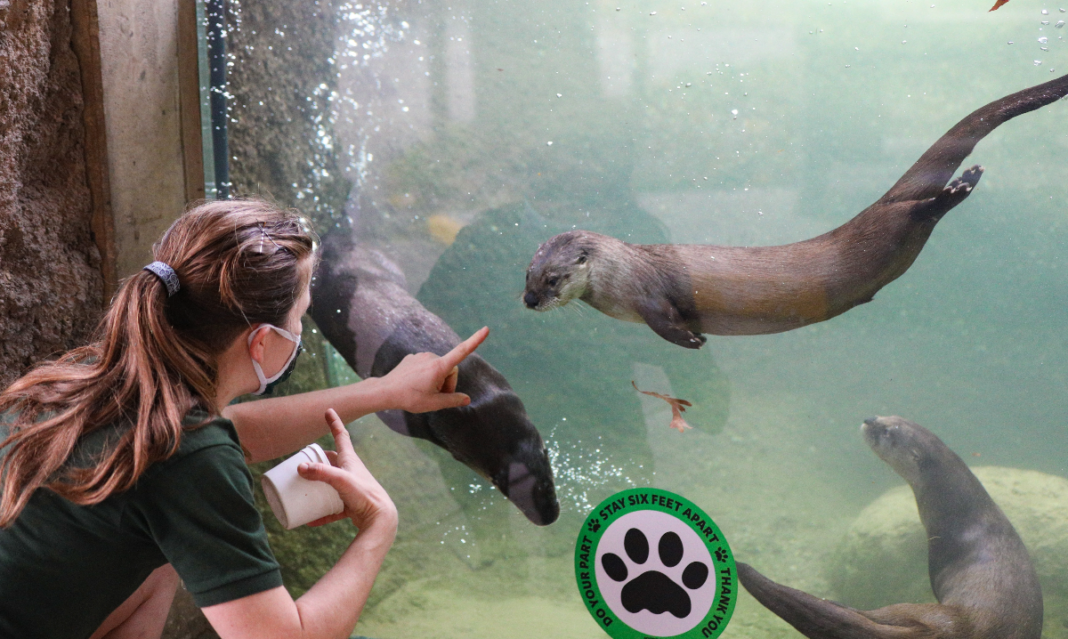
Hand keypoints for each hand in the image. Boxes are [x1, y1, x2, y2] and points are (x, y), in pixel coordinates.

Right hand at [297, 409, 396, 531]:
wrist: (380, 517)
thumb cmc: (364, 495)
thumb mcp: (341, 480)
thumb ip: (322, 473)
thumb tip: (300, 468)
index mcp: (350, 460)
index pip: (341, 436)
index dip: (334, 423)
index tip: (329, 410)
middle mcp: (351, 471)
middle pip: (333, 461)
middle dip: (320, 460)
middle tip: (305, 462)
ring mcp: (351, 487)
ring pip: (332, 483)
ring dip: (319, 486)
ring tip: (304, 489)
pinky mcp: (351, 504)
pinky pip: (333, 507)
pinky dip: (322, 512)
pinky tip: (310, 520)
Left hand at [378, 326, 488, 413]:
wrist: (385, 391)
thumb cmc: (410, 398)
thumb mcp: (434, 404)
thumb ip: (453, 400)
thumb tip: (467, 398)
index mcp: (439, 366)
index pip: (462, 352)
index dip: (475, 340)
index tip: (486, 329)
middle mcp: (431, 357)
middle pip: (450, 369)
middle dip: (447, 383)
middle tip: (437, 397)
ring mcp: (421, 356)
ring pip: (438, 367)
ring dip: (436, 379)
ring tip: (424, 391)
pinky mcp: (412, 358)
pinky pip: (426, 366)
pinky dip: (426, 375)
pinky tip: (415, 385)